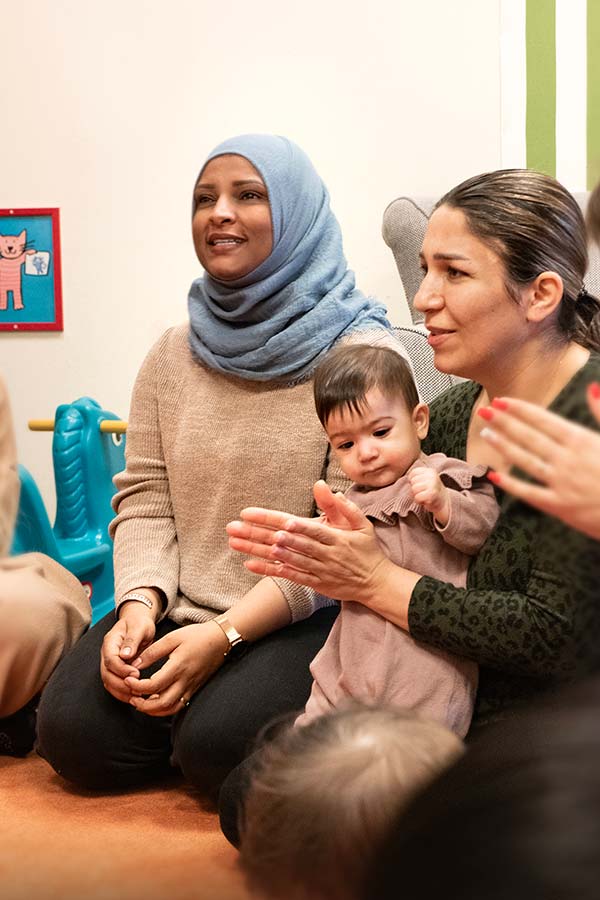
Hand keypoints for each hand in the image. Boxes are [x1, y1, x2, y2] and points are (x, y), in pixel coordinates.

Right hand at [100, 604, 155, 703]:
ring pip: (109, 682)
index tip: (136, 674)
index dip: (122, 669)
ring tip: (137, 695)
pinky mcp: (115, 670)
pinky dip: (123, 693)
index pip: (110, 660)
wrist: (138, 622)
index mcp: (110, 642)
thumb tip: (125, 655)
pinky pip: (114, 685)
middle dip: (121, 684)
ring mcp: (110, 663)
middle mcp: (107, 654)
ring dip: (121, 692)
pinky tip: (134, 697)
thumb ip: (132, 639)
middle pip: (106, 674)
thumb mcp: (139, 626)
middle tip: (137, 689)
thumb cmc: (139, 623)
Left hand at [124, 622, 227, 716]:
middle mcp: (185, 681)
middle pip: (161, 704)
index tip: (127, 680)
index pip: (153, 685)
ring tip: (140, 702)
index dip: (136, 687)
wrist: (221, 640)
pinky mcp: (194, 690)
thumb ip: (152, 652)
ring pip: (170, 709)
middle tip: (131, 696)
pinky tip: (155, 703)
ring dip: (152, 710)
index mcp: (178, 667)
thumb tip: (134, 664)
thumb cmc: (196, 636)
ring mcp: (191, 688)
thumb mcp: (172, 638)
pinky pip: (178, 706)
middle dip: (142, 704)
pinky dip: (164, 709)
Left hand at [227, 482, 391, 604]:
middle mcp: (323, 553)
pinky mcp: (315, 583)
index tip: (263, 517)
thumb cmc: (367, 549)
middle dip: (259, 534)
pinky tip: (250, 565)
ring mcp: (318, 569)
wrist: (376, 582)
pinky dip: (269, 571)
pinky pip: (289, 576)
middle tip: (235, 526)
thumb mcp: (361, 523)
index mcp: (333, 536)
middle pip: (287, 542)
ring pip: (284, 559)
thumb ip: (342, 505)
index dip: (282, 522)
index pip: (304, 527)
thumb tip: (322, 485)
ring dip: (259, 551)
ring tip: (237, 543)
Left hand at [408, 466, 449, 524]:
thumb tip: (402, 476)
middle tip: (424, 492)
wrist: (443, 502)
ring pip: (414, 489)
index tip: (421, 486)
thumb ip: (416, 476)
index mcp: (429, 471)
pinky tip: (426, 500)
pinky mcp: (432, 494)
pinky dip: (419, 501)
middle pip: (413, 482)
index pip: (412, 474)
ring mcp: (433, 484)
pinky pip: (417, 497)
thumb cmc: (430, 491)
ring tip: (425, 496)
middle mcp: (432, 476)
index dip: (413, 482)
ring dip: (417, 495)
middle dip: (415, 489)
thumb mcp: (425, 480)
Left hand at [478, 385, 599, 539]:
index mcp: (582, 440)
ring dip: (503, 446)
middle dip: (504, 422)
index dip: (520, 410)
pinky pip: (529, 494)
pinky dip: (511, 485)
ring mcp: (561, 484)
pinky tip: (495, 475)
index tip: (501, 400)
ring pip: (525, 461)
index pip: (543, 420)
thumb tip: (591, 386)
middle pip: (529, 437)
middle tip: (484, 411)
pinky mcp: (559, 507)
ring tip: (485, 434)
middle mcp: (567, 460)